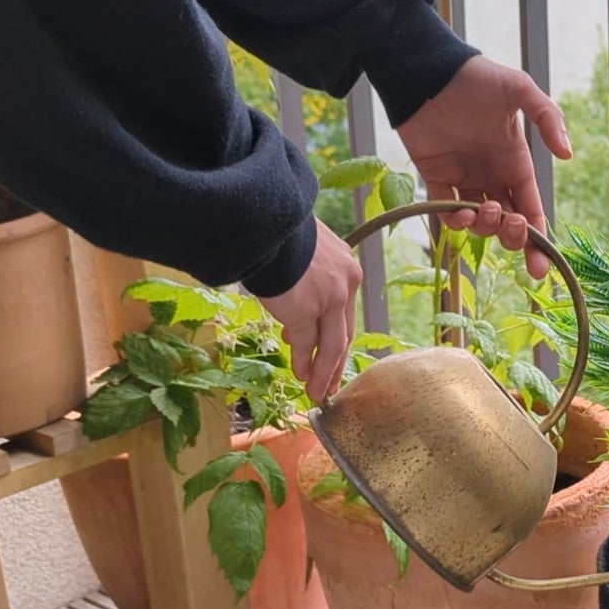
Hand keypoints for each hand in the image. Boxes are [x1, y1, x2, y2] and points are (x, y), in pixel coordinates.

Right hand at [260, 219, 362, 403]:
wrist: (262, 219)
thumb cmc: (275, 231)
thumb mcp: (304, 250)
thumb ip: (309, 275)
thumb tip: (295, 302)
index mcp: (346, 267)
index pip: (346, 311)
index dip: (338, 336)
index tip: (332, 354)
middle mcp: (345, 284)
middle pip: (345, 332)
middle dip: (335, 362)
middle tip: (329, 383)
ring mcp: (328, 299)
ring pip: (332, 345)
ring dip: (323, 371)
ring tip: (316, 389)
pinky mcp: (305, 311)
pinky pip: (306, 344)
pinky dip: (303, 362)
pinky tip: (300, 375)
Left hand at [396, 56, 572, 277]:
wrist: (428, 71)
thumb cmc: (477, 77)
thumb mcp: (520, 90)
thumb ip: (547, 118)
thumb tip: (568, 154)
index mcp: (516, 163)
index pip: (532, 210)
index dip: (538, 241)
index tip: (540, 269)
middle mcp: (492, 176)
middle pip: (508, 223)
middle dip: (512, 235)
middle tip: (509, 224)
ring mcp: (464, 179)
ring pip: (480, 222)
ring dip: (485, 227)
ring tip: (484, 210)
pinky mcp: (434, 177)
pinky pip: (444, 211)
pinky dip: (454, 221)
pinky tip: (461, 214)